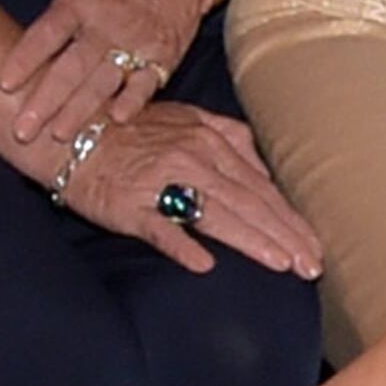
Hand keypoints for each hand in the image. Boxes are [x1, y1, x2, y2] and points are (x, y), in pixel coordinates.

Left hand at [0, 0, 213, 140]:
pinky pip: (146, 83)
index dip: (26, 58)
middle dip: (47, 101)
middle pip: (73, 67)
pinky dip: (134, 102)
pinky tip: (118, 121)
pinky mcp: (164, 53)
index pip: (48, 32)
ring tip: (59, 135)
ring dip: (83, 110)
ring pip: (104, 82)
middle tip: (23, 130)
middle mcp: (109, 20)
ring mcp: (138, 40)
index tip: (4, 83)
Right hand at [53, 102, 319, 279]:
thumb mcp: (187, 119)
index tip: (315, 246)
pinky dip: (182, 244)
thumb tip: (264, 169)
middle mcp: (192, 159)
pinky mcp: (130, 206)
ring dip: (253, 241)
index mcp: (210, 141)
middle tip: (312, 266)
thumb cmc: (132, 130)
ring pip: (217, 214)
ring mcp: (161, 183)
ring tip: (283, 264)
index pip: (261, 188)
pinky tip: (204, 264)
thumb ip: (231, 138)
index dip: (290, 218)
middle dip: (285, 236)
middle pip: (249, 203)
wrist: (70, 132)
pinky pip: (159, 227)